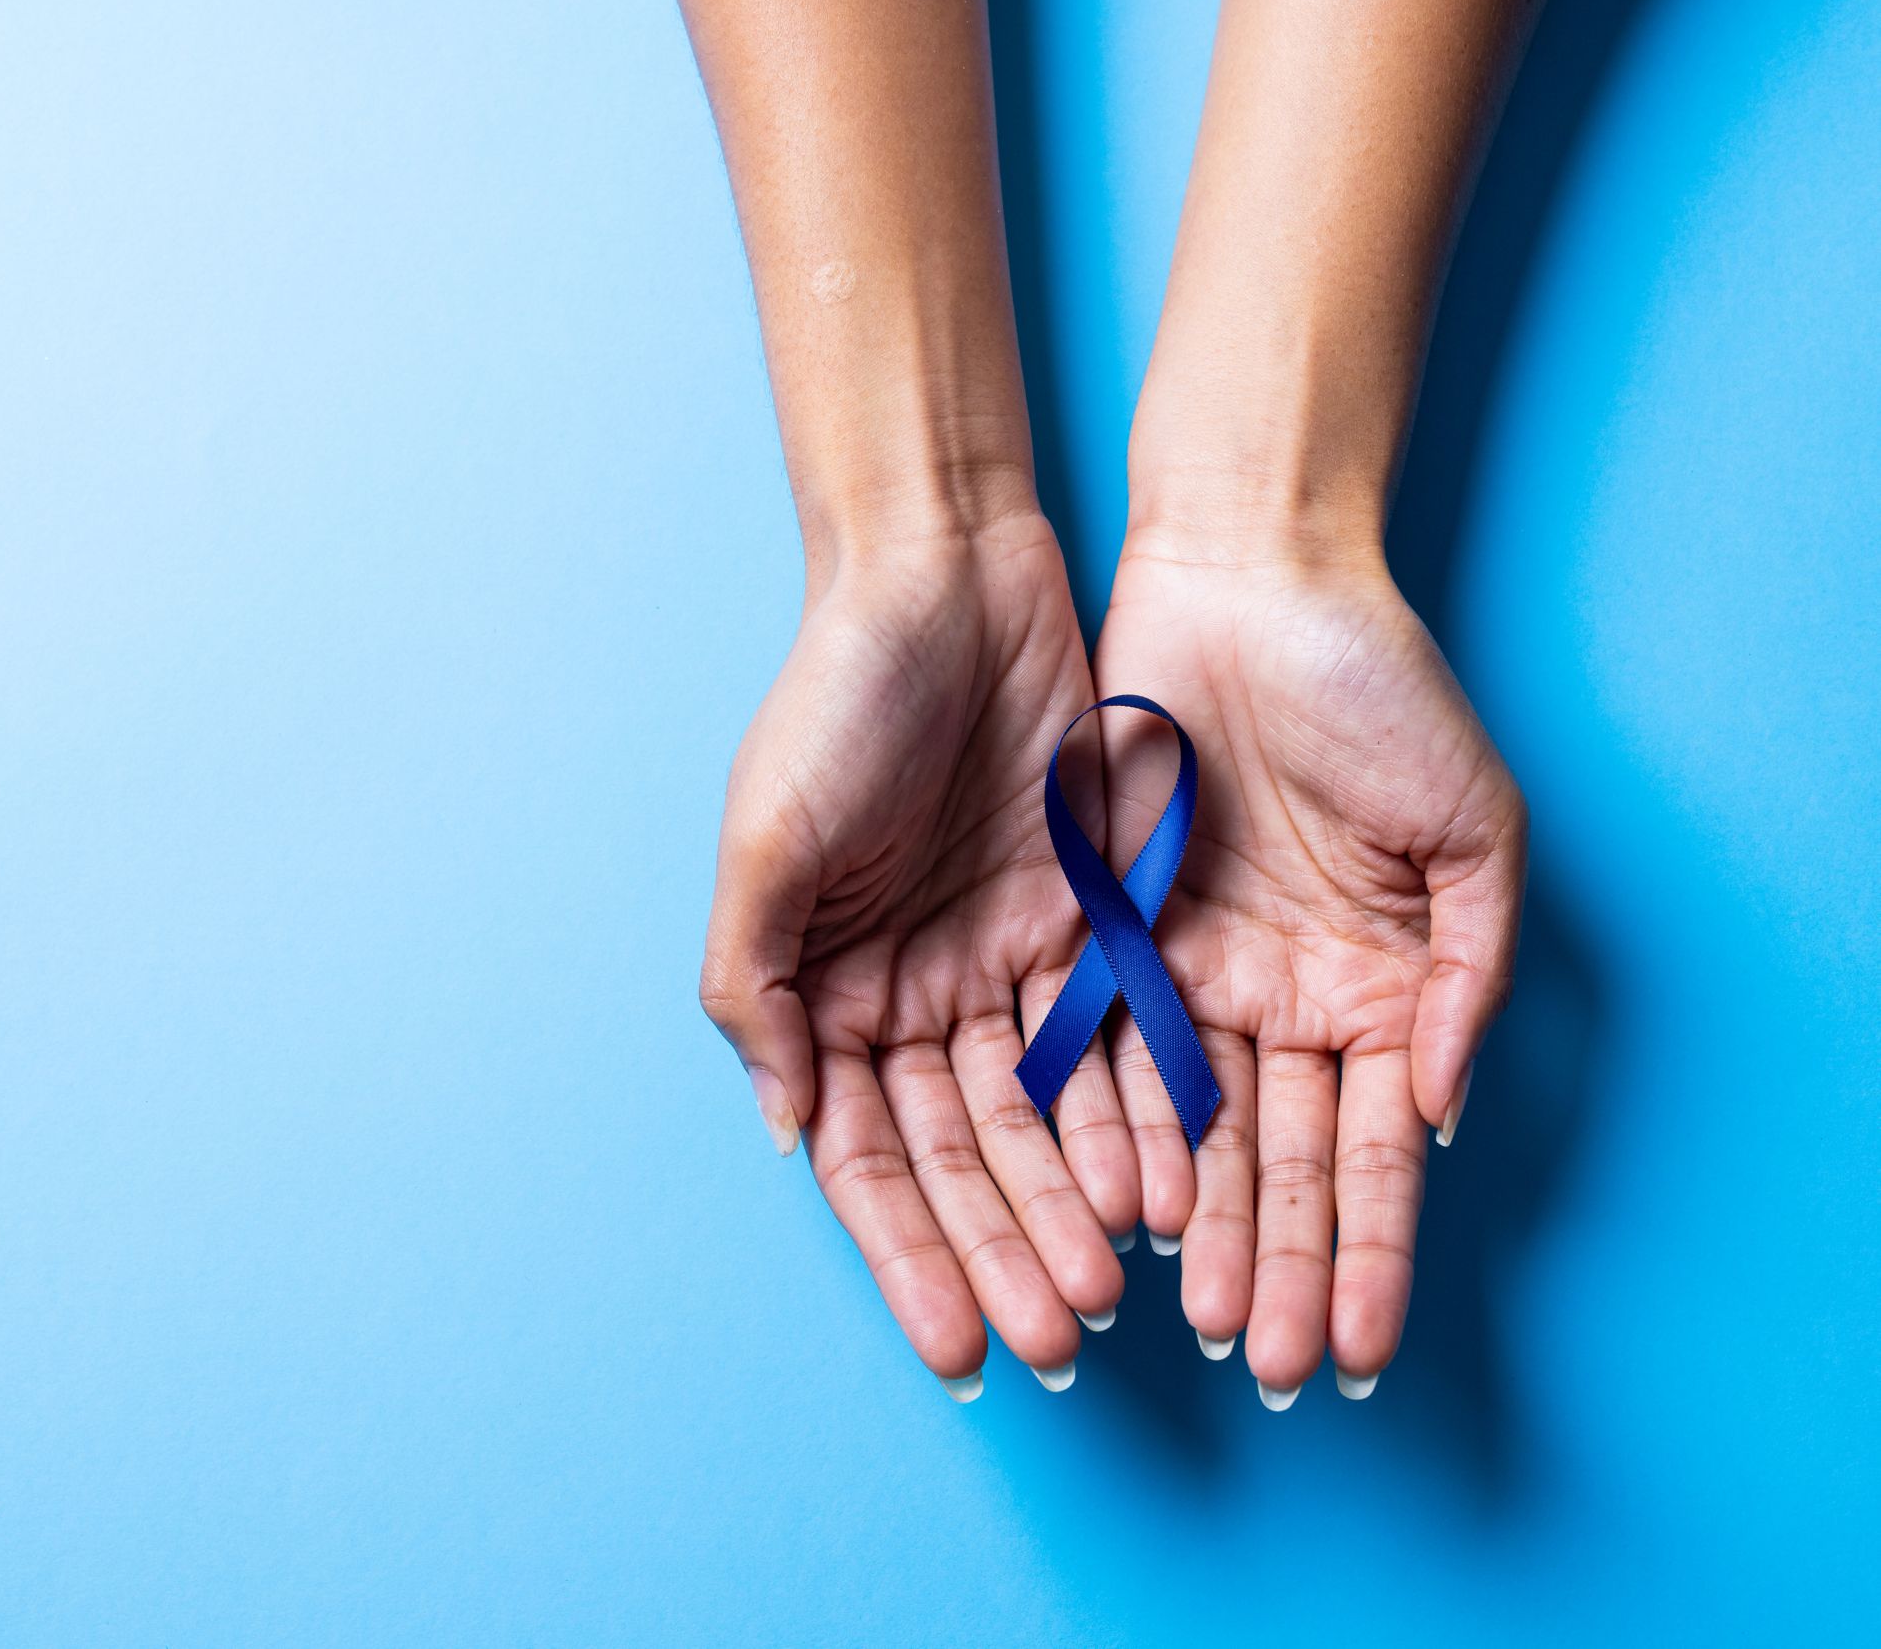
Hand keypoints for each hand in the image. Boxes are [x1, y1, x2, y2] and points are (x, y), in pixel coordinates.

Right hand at [702, 515, 1147, 1391]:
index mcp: (827, 991)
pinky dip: (1137, 1112)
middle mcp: (918, 995)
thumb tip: (788, 1131)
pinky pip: (1120, 1037)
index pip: (871, 1156)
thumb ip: (756, 989)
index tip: (956, 1346)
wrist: (948, 576)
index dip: (911, 1252)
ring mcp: (1007, 962)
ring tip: (1118, 1290)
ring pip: (1049, 1116)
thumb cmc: (835, 701)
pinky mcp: (1092, 919)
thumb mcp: (766, 839)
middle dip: (1006, 1251)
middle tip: (1057, 1342)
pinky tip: (1166, 1187)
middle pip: (966, 1156)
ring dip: (1075, 1205)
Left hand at [1089, 536, 1526, 1401]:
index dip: (1370, 1252)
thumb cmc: (1381, 691)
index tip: (1362, 1349)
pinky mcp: (1099, 933)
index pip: (1370, 1152)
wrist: (1252, 583)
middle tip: (1269, 1364)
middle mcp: (1273, 1003)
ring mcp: (1185, 975)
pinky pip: (1097, 1048)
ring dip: (1187, 1227)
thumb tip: (1442, 1111)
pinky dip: (1104, 1127)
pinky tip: (1114, 1209)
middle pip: (1272, 1162)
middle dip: (1275, 1265)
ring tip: (1185, 1318)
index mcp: (1373, 992)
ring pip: (1181, 1129)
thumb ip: (1468, 975)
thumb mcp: (1472, 829)